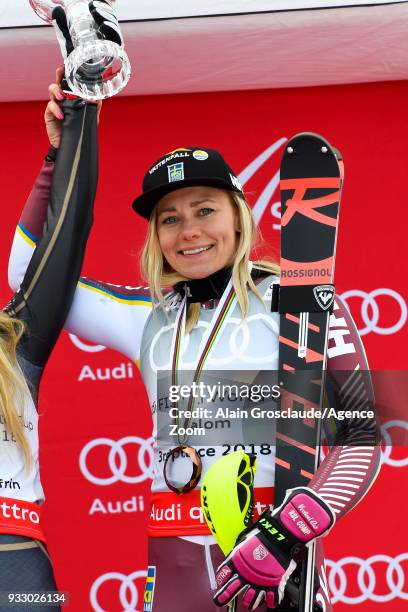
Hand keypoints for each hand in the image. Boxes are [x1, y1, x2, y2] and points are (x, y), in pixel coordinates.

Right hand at [44, 67, 101, 147]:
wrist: (72, 146)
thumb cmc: (79, 129)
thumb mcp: (90, 118)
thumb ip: (94, 107)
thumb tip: (99, 97)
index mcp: (72, 96)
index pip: (69, 82)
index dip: (69, 72)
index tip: (70, 64)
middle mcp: (63, 98)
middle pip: (59, 81)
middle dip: (59, 74)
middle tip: (62, 71)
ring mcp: (55, 105)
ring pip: (52, 90)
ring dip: (57, 91)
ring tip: (62, 97)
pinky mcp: (49, 114)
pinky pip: (50, 107)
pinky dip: (56, 109)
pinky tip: (62, 115)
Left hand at [213, 487, 334, 609]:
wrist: (281, 535)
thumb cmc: (264, 535)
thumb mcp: (245, 541)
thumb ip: (239, 554)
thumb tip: (234, 560)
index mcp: (237, 562)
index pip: (222, 576)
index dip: (221, 581)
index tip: (221, 583)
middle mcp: (246, 575)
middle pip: (229, 592)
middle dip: (223, 598)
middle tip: (220, 601)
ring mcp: (259, 582)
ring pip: (249, 602)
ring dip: (249, 602)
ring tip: (250, 602)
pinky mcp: (273, 586)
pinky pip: (270, 601)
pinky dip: (270, 602)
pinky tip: (269, 599)